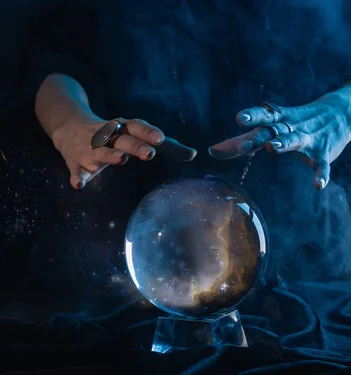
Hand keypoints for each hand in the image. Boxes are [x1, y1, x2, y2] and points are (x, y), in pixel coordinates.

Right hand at [52, 114, 196, 189]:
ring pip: (101, 152)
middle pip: (123, 139)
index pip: (136, 126)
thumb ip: (166, 147)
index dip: (149, 132)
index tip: (161, 139)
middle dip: (136, 145)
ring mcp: (90, 149)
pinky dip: (77, 177)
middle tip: (150, 154)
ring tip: (121, 159)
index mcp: (123, 128)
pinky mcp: (77, 163)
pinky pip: (77, 171)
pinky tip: (79, 185)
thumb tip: (194, 154)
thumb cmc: (114, 135)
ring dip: (110, 154)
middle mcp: (107, 136)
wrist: (69, 127)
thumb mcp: (137, 136)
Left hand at [208, 92, 350, 189]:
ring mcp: (309, 139)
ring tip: (272, 148)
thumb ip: (242, 141)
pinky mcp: (324, 152)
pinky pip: (322, 164)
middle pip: (273, 129)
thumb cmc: (297, 122)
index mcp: (277, 121)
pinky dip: (321, 174)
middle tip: (244, 144)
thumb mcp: (271, 128)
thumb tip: (212, 152)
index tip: (238, 119)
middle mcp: (291, 127)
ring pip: (295, 141)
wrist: (342, 112)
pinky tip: (317, 185)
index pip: (261, 118)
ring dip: (284, 143)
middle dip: (259, 135)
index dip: (250, 118)